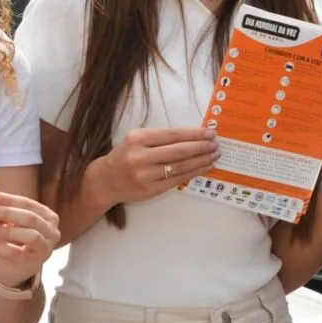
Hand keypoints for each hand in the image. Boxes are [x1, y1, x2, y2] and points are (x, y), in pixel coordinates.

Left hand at [0, 191, 60, 287]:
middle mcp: (51, 232)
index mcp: (48, 217)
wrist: (20, 266)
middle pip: (31, 218)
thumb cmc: (18, 240)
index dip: (10, 200)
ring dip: (5, 230)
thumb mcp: (14, 224)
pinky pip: (15, 253)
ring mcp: (45, 248)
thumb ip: (6, 215)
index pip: (30, 205)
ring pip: (30, 236)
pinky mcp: (33, 262)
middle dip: (6, 213)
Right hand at [94, 127, 217, 204]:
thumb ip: (160, 138)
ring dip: (201, 160)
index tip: (209, 132)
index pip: (173, 135)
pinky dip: (193, 173)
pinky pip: (177, 180)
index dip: (194, 134)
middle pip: (179, 151)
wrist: (105, 180)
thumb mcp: (136, 140)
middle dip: (201, 147)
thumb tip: (192, 136)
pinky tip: (204, 167)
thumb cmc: (125, 156)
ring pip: (180, 167)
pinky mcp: (150, 190)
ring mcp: (145, 175)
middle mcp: (140, 156)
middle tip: (216, 144)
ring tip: (214, 155)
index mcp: (137, 139)